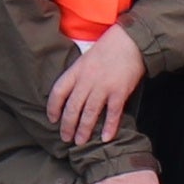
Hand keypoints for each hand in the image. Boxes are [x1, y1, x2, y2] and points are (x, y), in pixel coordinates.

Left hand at [48, 25, 147, 145]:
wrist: (131, 41)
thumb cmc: (108, 49)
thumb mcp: (85, 59)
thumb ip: (78, 76)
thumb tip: (71, 95)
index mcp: (76, 71)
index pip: (58, 92)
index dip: (53, 108)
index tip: (52, 119)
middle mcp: (87, 80)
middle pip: (72, 107)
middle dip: (67, 125)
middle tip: (65, 138)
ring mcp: (103, 87)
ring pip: (89, 113)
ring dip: (84, 129)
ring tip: (80, 141)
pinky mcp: (119, 92)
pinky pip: (112, 113)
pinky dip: (109, 127)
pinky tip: (106, 138)